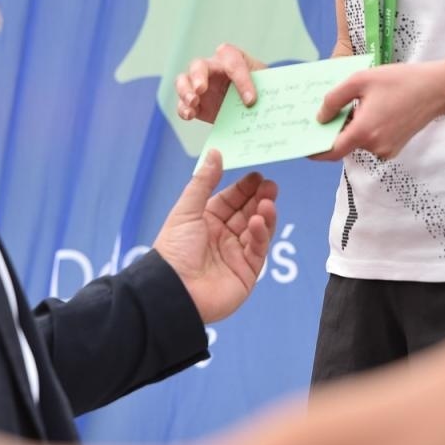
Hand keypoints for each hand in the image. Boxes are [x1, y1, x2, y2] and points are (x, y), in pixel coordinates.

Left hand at [151, 151, 277, 323]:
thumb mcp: (187, 210)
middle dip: (259, 198)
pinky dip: (261, 234)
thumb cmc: (175, 249)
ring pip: (257, 229)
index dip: (244, 188)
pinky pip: (258, 249)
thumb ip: (204, 181)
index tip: (257, 175)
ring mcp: (236, 255)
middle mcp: (222, 237)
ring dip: (264, 214)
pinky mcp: (246, 272)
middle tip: (270, 185)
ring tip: (268, 201)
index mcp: (206, 222)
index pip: (230, 200)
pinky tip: (258, 222)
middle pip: (247, 212)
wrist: (174, 291)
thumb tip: (216, 152)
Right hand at [175, 44, 266, 123]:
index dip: (242, 80)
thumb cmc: (259, 85)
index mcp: (232, 57)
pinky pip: (182, 103)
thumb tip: (265, 104)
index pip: (234, 62)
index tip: (251, 100)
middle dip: (198, 76)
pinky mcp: (194, 102)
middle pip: (198, 65)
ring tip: (193, 102)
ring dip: (185, 91)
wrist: (250, 99)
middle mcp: (212, 66)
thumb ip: (265, 89)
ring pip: (183, 80)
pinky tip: (190, 115)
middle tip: (201, 89)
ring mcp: (199, 83)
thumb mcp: (265, 84)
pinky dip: (184, 108)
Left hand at [311, 60, 444, 161]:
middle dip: (335, 130)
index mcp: (365, 131)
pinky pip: (371, 141)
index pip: (332, 151)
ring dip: (352, 128)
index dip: (315, 151)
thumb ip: (334, 99)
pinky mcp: (395, 147)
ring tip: (353, 105)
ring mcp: (387, 149)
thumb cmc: (400, 80)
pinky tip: (369, 109)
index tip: (304, 145)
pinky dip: (365, 129)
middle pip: (345, 144)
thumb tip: (320, 117)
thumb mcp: (360, 80)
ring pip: (358, 141)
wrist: (437, 88)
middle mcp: (375, 146)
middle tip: (326, 113)